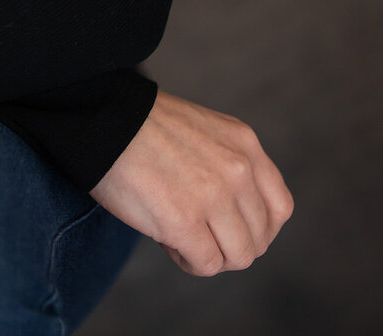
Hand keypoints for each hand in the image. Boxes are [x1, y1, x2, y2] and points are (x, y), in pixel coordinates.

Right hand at [89, 88, 292, 275]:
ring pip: (238, 257)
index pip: (280, 208)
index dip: (257, 228)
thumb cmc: (145, 127)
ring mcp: (213, 196)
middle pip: (258, 239)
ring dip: (210, 254)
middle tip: (197, 230)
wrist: (102, 117)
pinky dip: (188, 260)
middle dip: (228, 243)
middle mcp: (237, 170)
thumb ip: (231, 165)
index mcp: (245, 144)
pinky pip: (206, 264)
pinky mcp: (184, 222)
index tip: (230, 228)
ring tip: (181, 234)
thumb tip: (239, 218)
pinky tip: (167, 238)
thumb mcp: (206, 131)